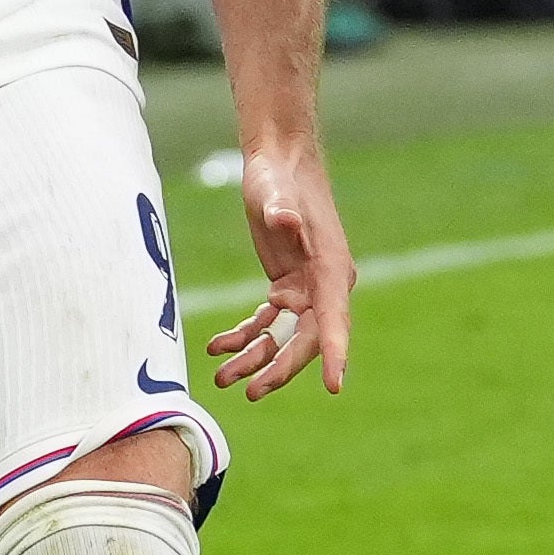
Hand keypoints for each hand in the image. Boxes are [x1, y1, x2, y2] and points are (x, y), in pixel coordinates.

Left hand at [205, 139, 352, 400]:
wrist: (278, 162)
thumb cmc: (280, 176)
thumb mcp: (276, 192)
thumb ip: (282, 210)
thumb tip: (285, 220)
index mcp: (331, 268)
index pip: (335, 320)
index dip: (336, 354)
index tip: (335, 386)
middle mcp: (324, 285)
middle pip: (308, 340)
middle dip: (280, 368)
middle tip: (251, 392)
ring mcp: (305, 288)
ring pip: (285, 338)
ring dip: (256, 360)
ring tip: (222, 377)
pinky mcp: (285, 285)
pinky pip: (267, 324)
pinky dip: (245, 337)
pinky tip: (218, 346)